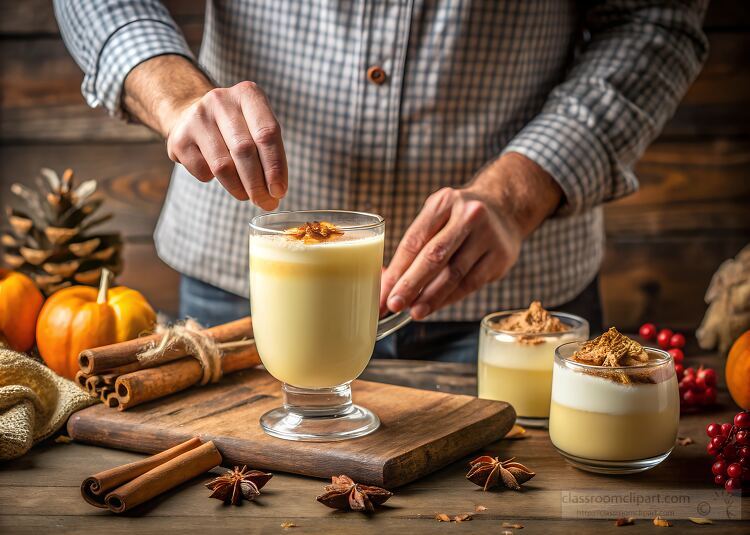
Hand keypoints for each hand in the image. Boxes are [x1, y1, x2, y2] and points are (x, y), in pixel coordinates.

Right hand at [122, 56, 287, 208]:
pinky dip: (214, 181)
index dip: (275, 166)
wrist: (191, 114)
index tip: (279, 192)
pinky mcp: (178, 138)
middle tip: (266, 203)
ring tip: (247, 195)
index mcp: (247, 93)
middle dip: (258, 184)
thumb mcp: (257, 127)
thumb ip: (270, 154)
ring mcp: (196, 117)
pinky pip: (203, 172)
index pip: (267, 133)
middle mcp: (220, 100)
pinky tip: (217, 175)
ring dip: (239, 188)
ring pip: (223, 166)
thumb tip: (275, 193)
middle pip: (244, 150)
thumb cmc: (236, 127)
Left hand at [380, 153, 561, 319]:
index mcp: (444, 202)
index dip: (397, 269)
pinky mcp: (500, 257)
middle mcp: (468, 215)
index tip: (383, 292)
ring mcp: (488, 236)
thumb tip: (386, 282)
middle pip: (434, 256)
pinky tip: (435, 306)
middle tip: (394, 305)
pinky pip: (470, 284)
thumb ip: (413, 246)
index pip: (415, 240)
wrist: (505, 209)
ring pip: (454, 274)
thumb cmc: (457, 218)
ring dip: (431, 297)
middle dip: (411, 284)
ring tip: (414, 312)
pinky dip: (449, 298)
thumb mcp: (436, 216)